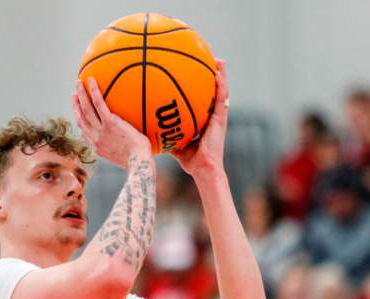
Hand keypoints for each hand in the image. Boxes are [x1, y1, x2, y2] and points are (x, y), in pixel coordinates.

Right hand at [72, 77, 150, 168]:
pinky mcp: (110, 123)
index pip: (86, 132)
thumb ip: (124, 146)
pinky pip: (99, 103)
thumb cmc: (140, 160)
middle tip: (74, 94)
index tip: (79, 112)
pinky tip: (92, 80)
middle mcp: (96, 139)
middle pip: (81, 119)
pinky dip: (94, 91)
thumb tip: (134, 139)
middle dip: (76, 105)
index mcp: (98, 147)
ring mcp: (101, 131)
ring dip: (80, 94)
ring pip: (86, 109)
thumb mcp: (128, 155)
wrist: (139, 163)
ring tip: (78, 82)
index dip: (80, 120)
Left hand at [171, 58, 227, 179]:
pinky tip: (217, 73)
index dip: (202, 87)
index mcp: (204, 120)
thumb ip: (165, 134)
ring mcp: (219, 117)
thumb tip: (147, 128)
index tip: (196, 73)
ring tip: (218, 60)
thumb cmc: (190, 161)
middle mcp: (213, 116)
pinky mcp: (221, 119)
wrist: (204, 169)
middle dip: (212, 76)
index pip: (203, 100)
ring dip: (221, 75)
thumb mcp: (174, 144)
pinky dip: (221, 85)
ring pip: (222, 91)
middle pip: (214, 92)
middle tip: (208, 60)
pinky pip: (222, 98)